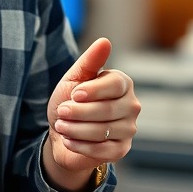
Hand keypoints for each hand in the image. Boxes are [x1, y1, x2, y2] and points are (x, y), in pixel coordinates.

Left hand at [45, 37, 139, 191]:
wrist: (63, 133)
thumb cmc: (71, 101)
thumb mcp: (75, 78)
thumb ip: (90, 61)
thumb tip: (105, 41)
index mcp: (122, 84)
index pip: (115, 85)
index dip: (92, 90)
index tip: (74, 94)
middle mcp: (131, 105)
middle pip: (107, 110)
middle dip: (79, 112)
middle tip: (61, 112)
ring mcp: (129, 129)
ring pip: (103, 131)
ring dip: (76, 129)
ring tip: (61, 125)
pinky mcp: (121, 150)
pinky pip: (102, 150)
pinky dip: (80, 145)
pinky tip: (69, 140)